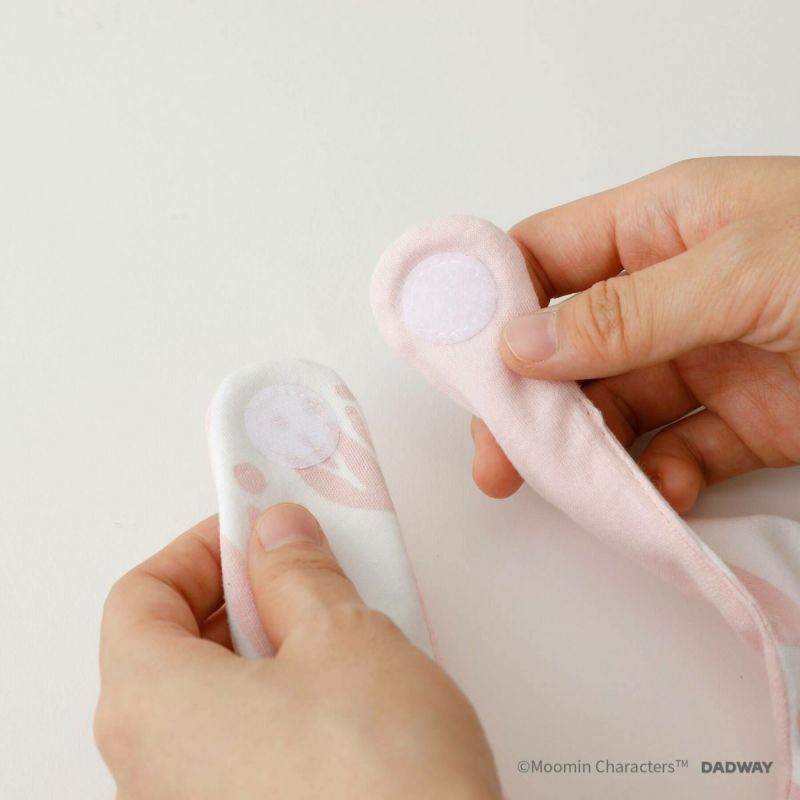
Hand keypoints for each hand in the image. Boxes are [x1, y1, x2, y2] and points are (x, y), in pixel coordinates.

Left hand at [95, 505, 500, 799]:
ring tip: (332, 629)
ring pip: (209, 699)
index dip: (201, 550)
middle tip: (298, 570)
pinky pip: (238, 746)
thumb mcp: (343, 637)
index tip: (253, 532)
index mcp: (151, 705)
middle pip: (170, 647)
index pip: (141, 595)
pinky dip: (276, 703)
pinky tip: (341, 697)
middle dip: (238, 595)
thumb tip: (280, 539)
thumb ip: (298, 573)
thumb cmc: (378, 785)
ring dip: (265, 648)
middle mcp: (152, 769)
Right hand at [473, 156, 799, 512]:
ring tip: (575, 485)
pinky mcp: (751, 420)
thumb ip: (629, 312)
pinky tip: (662, 493)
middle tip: (500, 453)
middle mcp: (675, 291)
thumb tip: (522, 343)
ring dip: (590, 451)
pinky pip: (683, 454)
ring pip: (617, 410)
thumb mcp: (745, 269)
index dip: (496, 304)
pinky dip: (663, 481)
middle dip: (530, 402)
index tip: (459, 361)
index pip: (547, 257)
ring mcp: (710, 358)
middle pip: (568, 348)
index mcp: (664, 225)